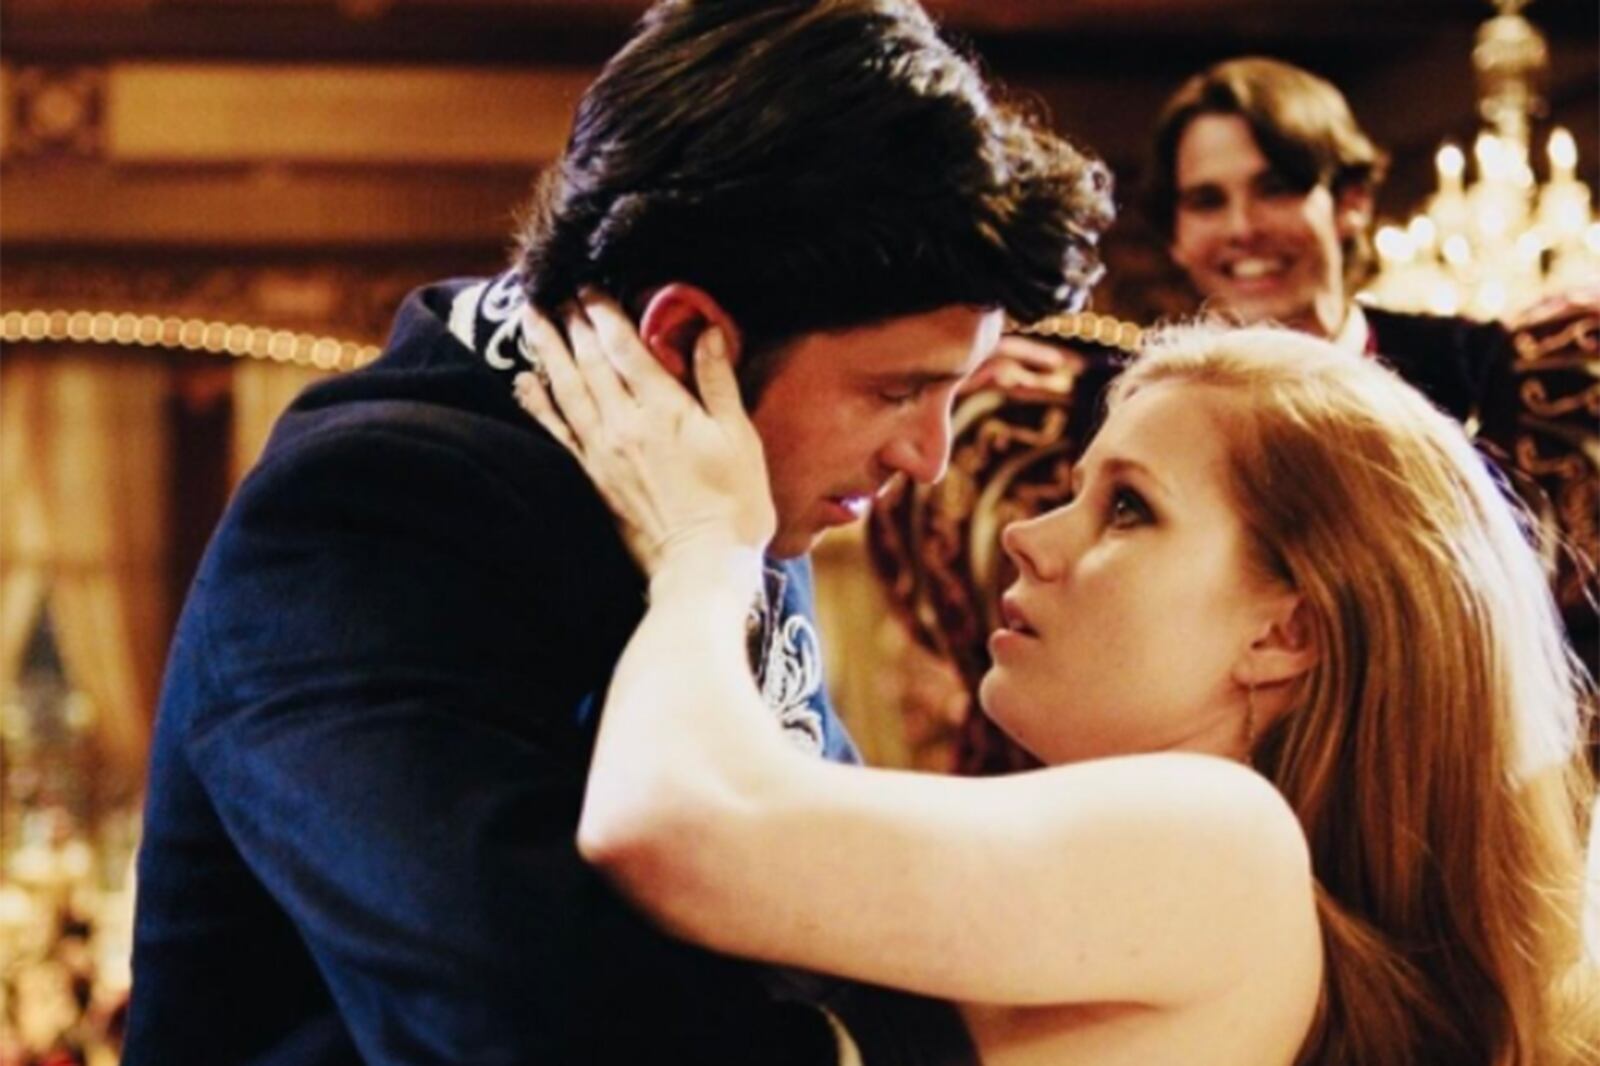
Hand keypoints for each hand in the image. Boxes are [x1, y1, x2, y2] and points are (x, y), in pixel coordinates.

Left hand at [513, 291, 775, 579]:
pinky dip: (537, 403)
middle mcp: (624, 424)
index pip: (624, 346)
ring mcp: (602, 451)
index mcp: (663, 408)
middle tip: (555, 289)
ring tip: (531, 317)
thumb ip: (719, 382)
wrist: (701, 566)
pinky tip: (524, 381)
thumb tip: (709, 330)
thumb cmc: (734, 504)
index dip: (604, 311)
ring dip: (547, 350)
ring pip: (566, 388)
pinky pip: (556, 432)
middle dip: (571, 321)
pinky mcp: (592, 477)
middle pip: (589, 360)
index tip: (590, 284)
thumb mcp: (739, 438)